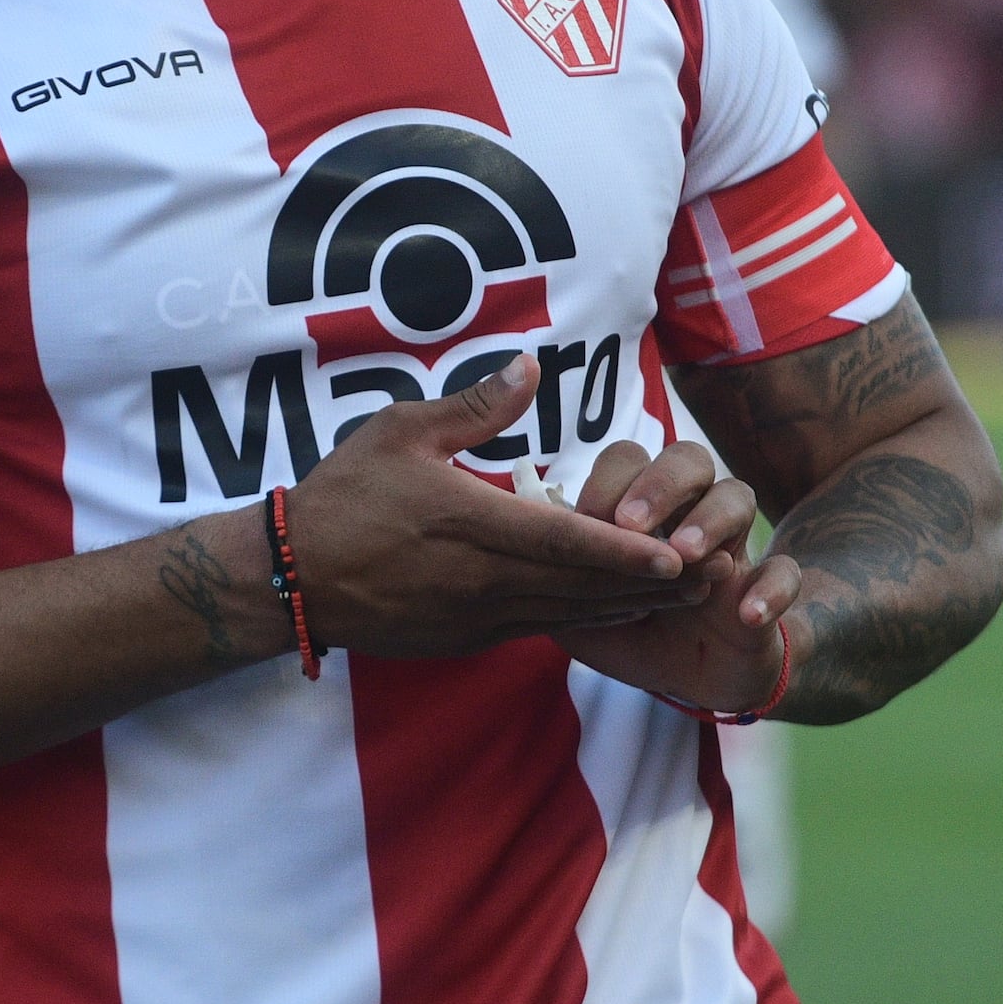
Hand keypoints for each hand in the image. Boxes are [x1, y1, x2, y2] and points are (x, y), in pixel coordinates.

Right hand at [279, 362, 716, 660]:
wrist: (294, 576)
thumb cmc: (346, 495)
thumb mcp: (402, 431)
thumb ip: (475, 406)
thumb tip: (531, 365)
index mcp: (473, 523)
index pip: (567, 543)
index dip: (627, 552)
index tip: (678, 555)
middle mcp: (483, 579)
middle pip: (581, 587)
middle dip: (647, 585)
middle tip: (708, 578)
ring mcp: (475, 616)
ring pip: (566, 615)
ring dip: (624, 607)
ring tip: (679, 598)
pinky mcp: (466, 638)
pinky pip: (537, 629)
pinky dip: (582, 622)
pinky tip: (613, 612)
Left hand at [556, 436, 805, 717]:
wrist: (699, 677)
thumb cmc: (634, 628)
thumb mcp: (582, 610)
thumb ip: (555, 578)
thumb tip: (514, 546)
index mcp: (643, 508)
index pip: (631, 459)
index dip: (610, 480)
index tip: (584, 520)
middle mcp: (689, 513)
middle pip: (690, 458)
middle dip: (659, 483)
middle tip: (630, 525)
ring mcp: (734, 548)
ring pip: (739, 497)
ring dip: (710, 520)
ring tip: (683, 556)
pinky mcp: (768, 590)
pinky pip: (786, 573)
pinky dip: (772, 589)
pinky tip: (747, 613)